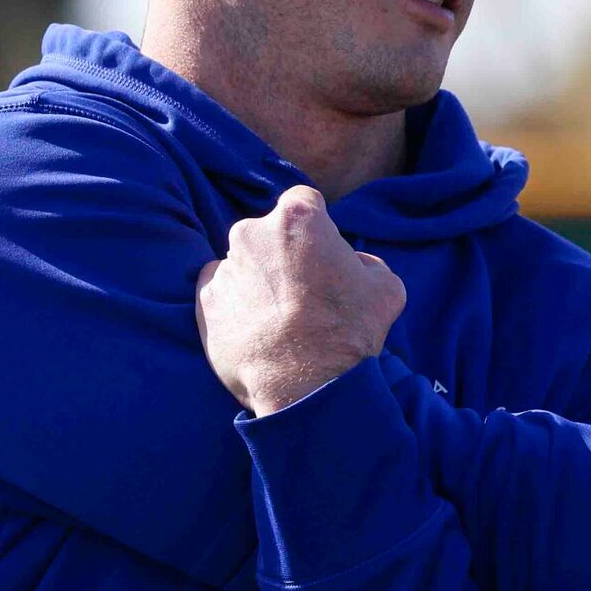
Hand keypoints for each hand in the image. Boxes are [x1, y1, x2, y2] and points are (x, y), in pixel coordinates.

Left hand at [194, 185, 407, 415]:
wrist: (306, 388)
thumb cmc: (349, 334)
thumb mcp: (387, 288)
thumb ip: (366, 261)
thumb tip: (351, 263)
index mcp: (299, 218)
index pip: (303, 202)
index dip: (315, 228)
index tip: (321, 253)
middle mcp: (253, 232)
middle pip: (269, 232)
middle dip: (283, 253)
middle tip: (304, 292)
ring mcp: (225, 266)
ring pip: (244, 262)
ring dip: (259, 280)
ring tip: (280, 318)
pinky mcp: (204, 299)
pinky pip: (220, 290)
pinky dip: (235, 303)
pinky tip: (259, 328)